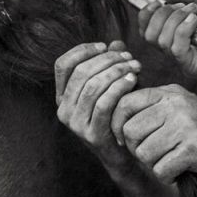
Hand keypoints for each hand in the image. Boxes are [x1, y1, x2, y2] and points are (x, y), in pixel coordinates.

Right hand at [55, 41, 140, 167]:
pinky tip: (133, 80)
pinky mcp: (91, 135)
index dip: (83, 50)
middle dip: (108, 59)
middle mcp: (63, 109)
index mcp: (62, 95)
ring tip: (134, 66)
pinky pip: (103, 104)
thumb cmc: (118, 114)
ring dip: (116, 71)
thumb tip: (116, 42)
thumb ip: (112, 64)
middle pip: (81, 72)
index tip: (105, 46)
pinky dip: (119, 88)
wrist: (123, 153)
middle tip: (129, 56)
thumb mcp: (112, 86)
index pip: (62, 64)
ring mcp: (75, 124)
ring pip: (92, 86)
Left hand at [111, 84, 196, 183]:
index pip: (126, 104)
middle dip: (136, 148)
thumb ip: (154, 105)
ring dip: (153, 163)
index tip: (123, 137)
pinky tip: (178, 169)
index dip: (117, 124)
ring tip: (169, 159)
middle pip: (131, 131)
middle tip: (152, 152)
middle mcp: (176, 106)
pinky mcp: (193, 149)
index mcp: (169, 93)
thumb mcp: (181, 105)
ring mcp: (185, 127)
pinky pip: (161, 169)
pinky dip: (167, 175)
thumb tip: (117, 113)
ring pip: (144, 153)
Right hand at [138, 0, 196, 76]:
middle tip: (186, 8)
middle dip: (164, 15)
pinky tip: (195, 20)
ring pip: (162, 40)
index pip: (145, 31)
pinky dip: (183, 29)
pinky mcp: (190, 66)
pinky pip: (176, 48)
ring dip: (177, 19)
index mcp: (173, 37)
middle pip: (150, 35)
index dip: (146, 15)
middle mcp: (173, 50)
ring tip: (195, 14)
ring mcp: (181, 60)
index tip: (158, 2)